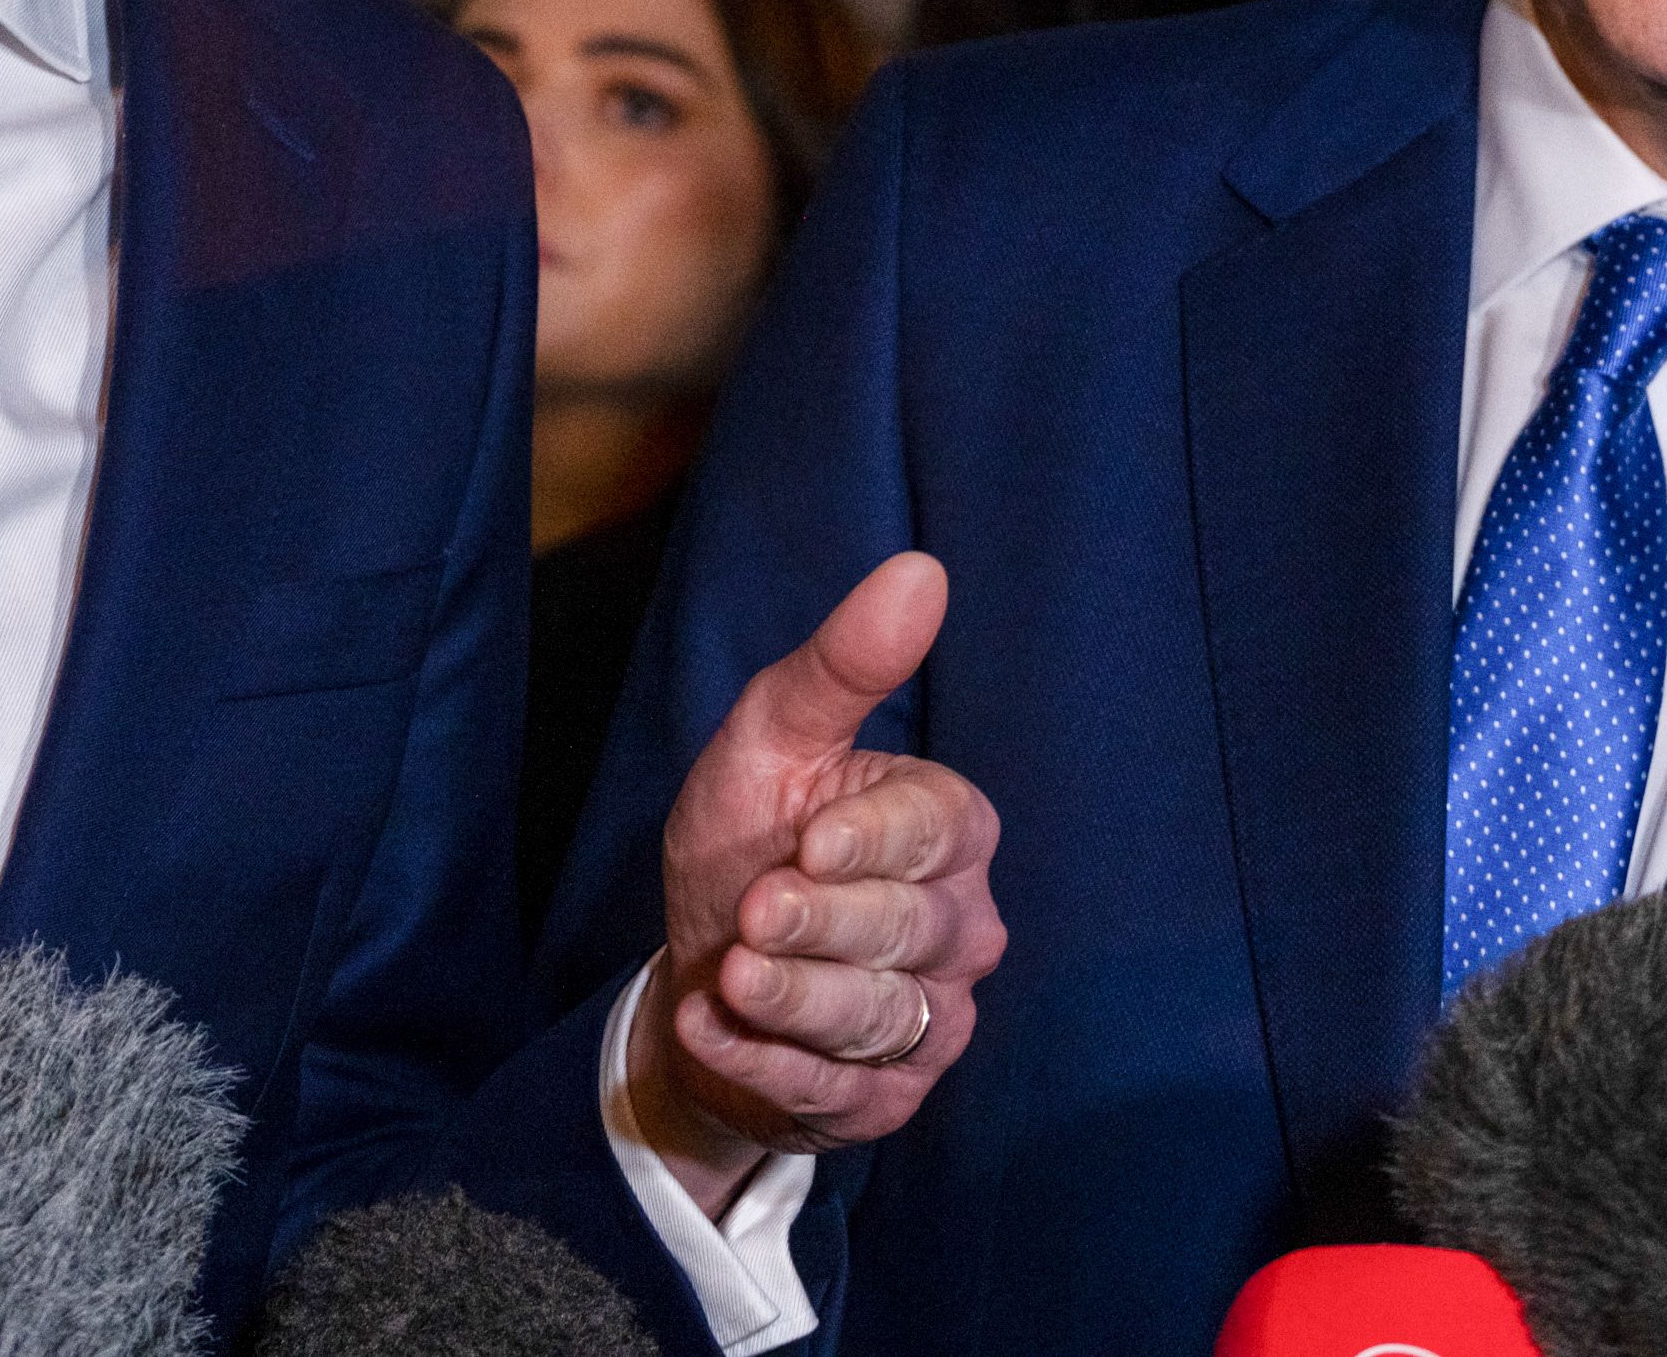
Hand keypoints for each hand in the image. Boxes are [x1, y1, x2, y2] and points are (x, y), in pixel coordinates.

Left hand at [624, 551, 1004, 1216]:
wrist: (706, 980)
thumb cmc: (747, 842)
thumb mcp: (770, 742)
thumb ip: (842, 666)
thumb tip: (920, 570)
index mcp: (947, 828)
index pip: (939, 830)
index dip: (874, 840)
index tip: (810, 842)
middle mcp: (961, 924)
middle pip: (909, 928)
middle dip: (821, 923)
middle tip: (754, 917)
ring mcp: (936, 1016)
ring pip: (881, 1016)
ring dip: (793, 1000)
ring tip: (730, 979)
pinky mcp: (895, 1095)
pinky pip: (843, 1090)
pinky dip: (767, 1063)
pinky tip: (714, 1028)